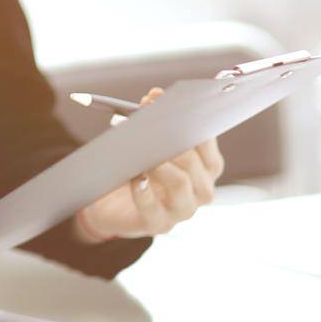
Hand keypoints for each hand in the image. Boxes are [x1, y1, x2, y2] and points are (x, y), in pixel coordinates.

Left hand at [75, 88, 225, 240]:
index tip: (164, 101)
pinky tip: (134, 178)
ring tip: (141, 151)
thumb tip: (153, 96)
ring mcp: (183, 210)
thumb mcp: (145, 144)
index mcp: (206, 166)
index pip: (205, 140)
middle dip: (168, 139)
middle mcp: (202, 188)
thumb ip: (151, 121)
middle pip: (192, 161)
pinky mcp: (160, 225)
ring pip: (180, 182)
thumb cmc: (137, 168)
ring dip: (159, 163)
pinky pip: (154, 208)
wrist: (114, 206)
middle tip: (146, 124)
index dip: (186, 118)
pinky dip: (143, 190)